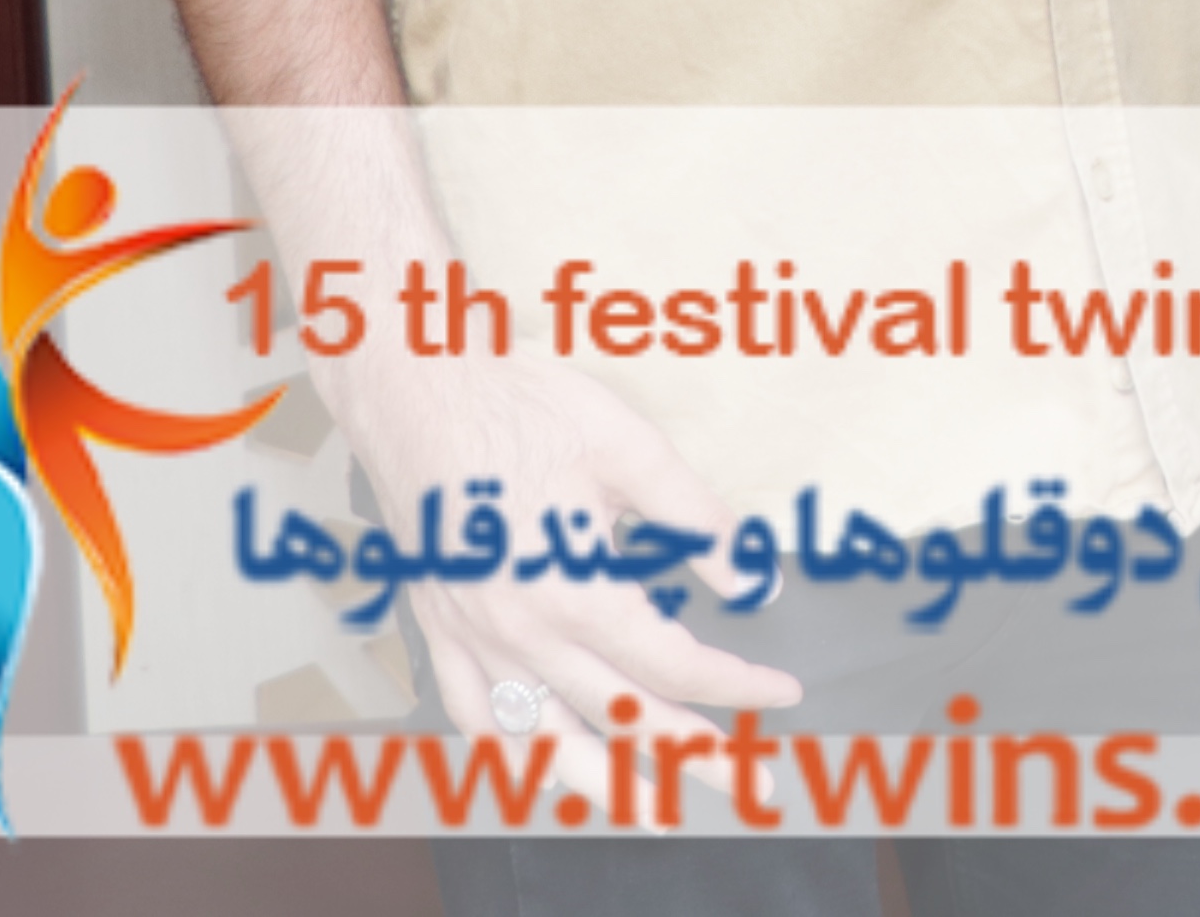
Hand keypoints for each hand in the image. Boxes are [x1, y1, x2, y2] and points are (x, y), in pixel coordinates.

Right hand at [315, 341, 803, 738]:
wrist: (417, 388)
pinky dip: (508, 748)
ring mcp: (470, 636)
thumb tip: (750, 572)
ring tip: (647, 810)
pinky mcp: (437, 626)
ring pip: (538, 738)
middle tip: (744, 780)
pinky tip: (536, 761)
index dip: (736, 684)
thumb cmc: (520, 405)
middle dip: (690, 754)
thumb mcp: (630, 449)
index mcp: (570, 589)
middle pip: (617, 716)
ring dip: (599, 782)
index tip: (782, 692)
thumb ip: (694, 518)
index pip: (672, 663)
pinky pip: (469, 712)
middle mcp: (517, 630)